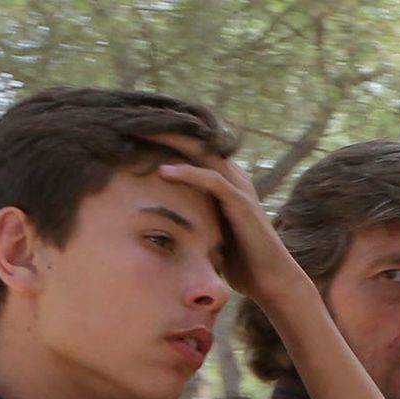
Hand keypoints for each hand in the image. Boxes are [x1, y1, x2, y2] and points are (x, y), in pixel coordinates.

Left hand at [149, 135, 310, 305]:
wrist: (269, 280)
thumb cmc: (237, 260)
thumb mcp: (207, 231)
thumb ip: (190, 215)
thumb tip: (155, 219)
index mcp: (223, 179)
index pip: (191, 148)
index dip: (164, 135)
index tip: (132, 128)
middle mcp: (232, 177)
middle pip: (194, 141)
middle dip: (163, 128)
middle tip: (130, 118)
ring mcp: (239, 188)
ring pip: (202, 153)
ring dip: (172, 141)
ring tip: (142, 131)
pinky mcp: (241, 204)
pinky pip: (212, 181)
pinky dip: (189, 175)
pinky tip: (165, 171)